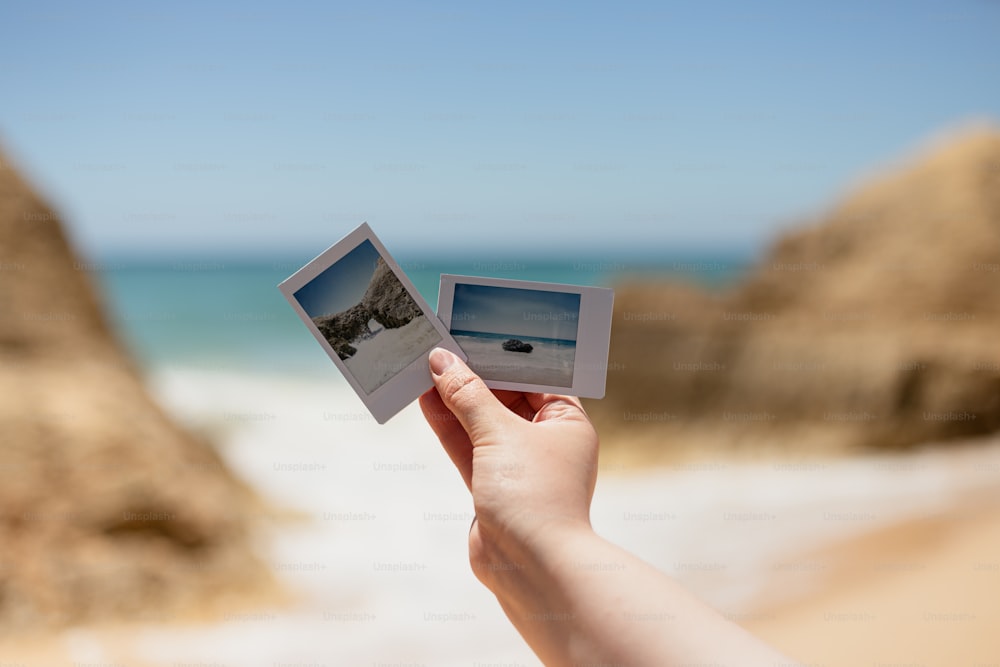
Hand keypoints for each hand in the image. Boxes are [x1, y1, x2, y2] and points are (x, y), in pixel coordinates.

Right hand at [419, 347, 598, 589]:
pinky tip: (425, 402)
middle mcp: (546, 443)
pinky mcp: (493, 488)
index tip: (472, 335)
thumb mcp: (499, 433)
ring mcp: (518, 467)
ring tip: (423, 369)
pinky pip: (469, 449)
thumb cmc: (532, 494)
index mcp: (567, 423)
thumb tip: (443, 361)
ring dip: (454, 401)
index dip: (503, 356)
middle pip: (505, 399)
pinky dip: (449, 428)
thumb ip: (468, 396)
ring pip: (481, 424)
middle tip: (441, 348)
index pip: (534, 378)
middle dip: (473, 377)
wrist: (530, 569)